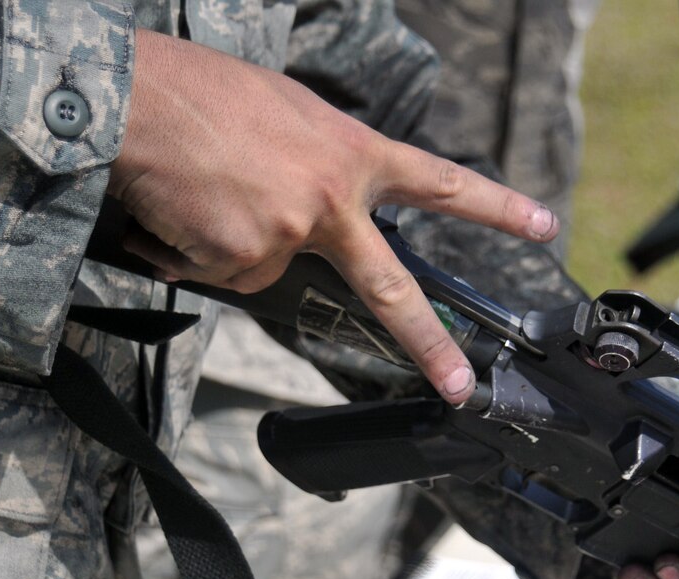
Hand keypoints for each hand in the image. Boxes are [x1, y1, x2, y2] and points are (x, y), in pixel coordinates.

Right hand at [108, 30, 558, 405]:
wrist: (135, 96)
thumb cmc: (205, 95)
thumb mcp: (288, 114)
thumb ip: (319, 164)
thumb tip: (304, 215)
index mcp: (353, 153)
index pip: (439, 184)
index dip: (494, 207)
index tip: (542, 225)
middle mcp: (334, 199)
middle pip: (389, 287)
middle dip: (427, 341)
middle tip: (457, 383)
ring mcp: (292, 232)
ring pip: (265, 269)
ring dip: (229, 244)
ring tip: (202, 193)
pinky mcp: (246, 256)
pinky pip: (221, 273)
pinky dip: (195, 253)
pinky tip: (182, 212)